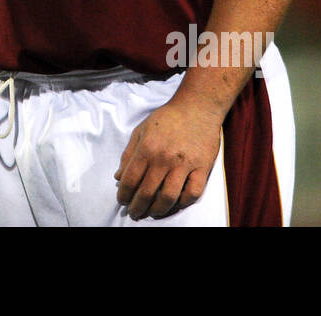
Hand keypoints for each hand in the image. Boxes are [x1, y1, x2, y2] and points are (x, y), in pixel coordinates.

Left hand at [113, 97, 222, 219]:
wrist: (197, 107)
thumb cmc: (167, 118)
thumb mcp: (141, 130)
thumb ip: (128, 154)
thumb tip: (118, 177)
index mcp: (147, 148)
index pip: (130, 180)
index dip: (124, 195)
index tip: (123, 201)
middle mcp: (164, 158)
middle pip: (147, 192)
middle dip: (137, 207)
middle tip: (135, 213)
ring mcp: (184, 164)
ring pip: (168, 197)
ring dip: (157, 210)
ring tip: (152, 213)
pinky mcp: (202, 167)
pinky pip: (192, 193)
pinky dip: (182, 203)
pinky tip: (174, 204)